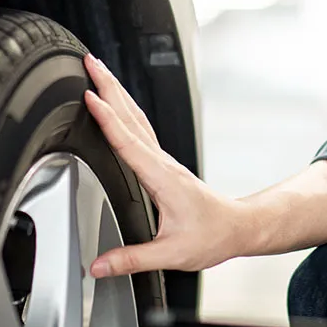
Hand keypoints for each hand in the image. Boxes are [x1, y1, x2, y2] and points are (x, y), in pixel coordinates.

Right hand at [83, 54, 248, 277]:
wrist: (237, 228)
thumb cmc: (211, 236)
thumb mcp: (170, 254)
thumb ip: (131, 259)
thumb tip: (97, 266)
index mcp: (162, 179)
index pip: (129, 142)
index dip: (107, 119)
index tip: (89, 96)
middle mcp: (162, 164)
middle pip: (132, 117)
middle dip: (110, 86)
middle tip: (89, 61)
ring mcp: (163, 161)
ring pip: (137, 118)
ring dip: (117, 92)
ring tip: (98, 72)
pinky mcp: (162, 164)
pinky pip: (140, 130)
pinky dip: (124, 111)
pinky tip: (116, 106)